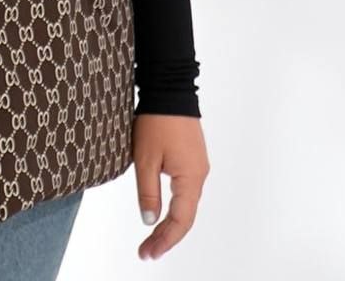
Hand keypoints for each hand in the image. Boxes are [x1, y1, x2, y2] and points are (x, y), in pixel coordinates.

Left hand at [132, 114, 208, 260]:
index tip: (147, 254)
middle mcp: (199, 175)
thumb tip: (149, 222)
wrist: (169, 89)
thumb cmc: (157, 121)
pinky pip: (186, 189)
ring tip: (152, 238)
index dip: (164, 240)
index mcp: (191, 179)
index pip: (180, 221)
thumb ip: (148, 192)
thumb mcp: (145, 158)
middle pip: (186, 216)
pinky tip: (163, 211)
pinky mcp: (192, 157)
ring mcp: (198, 166)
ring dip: (170, 222)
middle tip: (147, 252)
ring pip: (186, 203)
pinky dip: (175, 205)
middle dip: (166, 236)